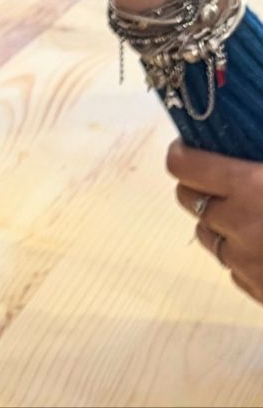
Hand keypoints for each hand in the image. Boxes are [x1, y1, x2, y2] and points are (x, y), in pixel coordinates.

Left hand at [170, 141, 262, 303]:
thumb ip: (255, 160)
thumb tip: (237, 148)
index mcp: (250, 187)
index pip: (183, 165)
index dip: (183, 154)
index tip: (188, 147)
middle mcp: (239, 224)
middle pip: (188, 198)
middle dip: (200, 187)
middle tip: (225, 182)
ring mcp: (246, 262)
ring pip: (206, 233)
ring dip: (220, 224)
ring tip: (255, 216)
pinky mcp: (256, 289)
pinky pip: (233, 265)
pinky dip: (242, 254)